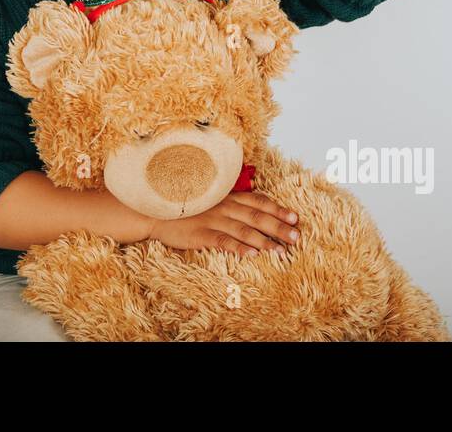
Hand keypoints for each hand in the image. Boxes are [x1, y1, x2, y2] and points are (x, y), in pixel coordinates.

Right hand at [146, 190, 299, 256]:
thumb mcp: (209, 199)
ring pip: (244, 230)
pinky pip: (224, 241)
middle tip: (297, 237)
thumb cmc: (184, 206)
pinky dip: (240, 247)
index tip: (295, 217)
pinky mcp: (201, 234)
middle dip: (279, 227)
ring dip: (265, 241)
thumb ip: (228, 202)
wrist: (154, 210)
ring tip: (281, 251)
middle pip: (257, 216)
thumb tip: (250, 206)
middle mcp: (223, 207)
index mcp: (227, 197)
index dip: (277, 209)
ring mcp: (212, 220)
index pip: (258, 201)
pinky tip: (253, 254)